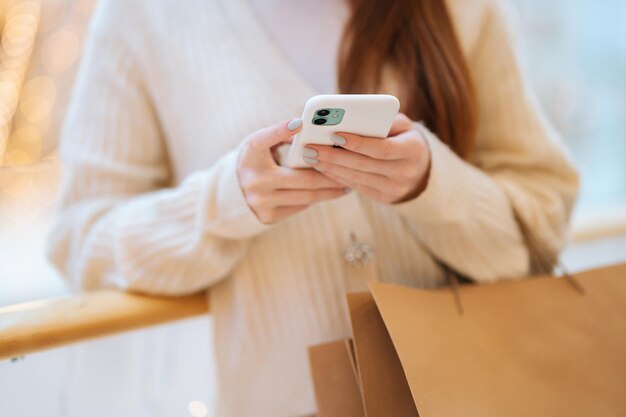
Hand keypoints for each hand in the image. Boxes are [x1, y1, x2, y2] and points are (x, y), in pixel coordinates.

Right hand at [238, 118, 347, 223]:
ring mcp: (259, 201)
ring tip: (346, 184)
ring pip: (306, 196)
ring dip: (329, 191)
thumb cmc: (257, 160)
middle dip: (329, 175)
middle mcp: (252, 179)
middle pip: (301, 178)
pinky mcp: (267, 216)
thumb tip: (311, 131)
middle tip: (350, 169)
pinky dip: (316, 199)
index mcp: (250, 154)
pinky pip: (300, 207)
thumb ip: (282, 136)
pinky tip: (330, 194)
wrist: (235, 193)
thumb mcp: (261, 145)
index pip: (263, 140)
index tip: (300, 122)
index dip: (280, 130)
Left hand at [303, 113, 430, 203]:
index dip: (357, 143)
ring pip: (357, 178)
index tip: (334, 134)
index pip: (381, 148)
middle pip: (364, 164)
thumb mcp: (404, 126)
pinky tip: (322, 167)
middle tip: (311, 147)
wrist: (422, 171)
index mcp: (412, 150)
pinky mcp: (384, 198)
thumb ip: (384, 120)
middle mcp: (405, 172)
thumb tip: (354, 117)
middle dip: (334, 156)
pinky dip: (337, 176)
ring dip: (331, 167)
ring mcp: (394, 188)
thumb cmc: (406, 140)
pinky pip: (356, 186)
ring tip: (311, 157)